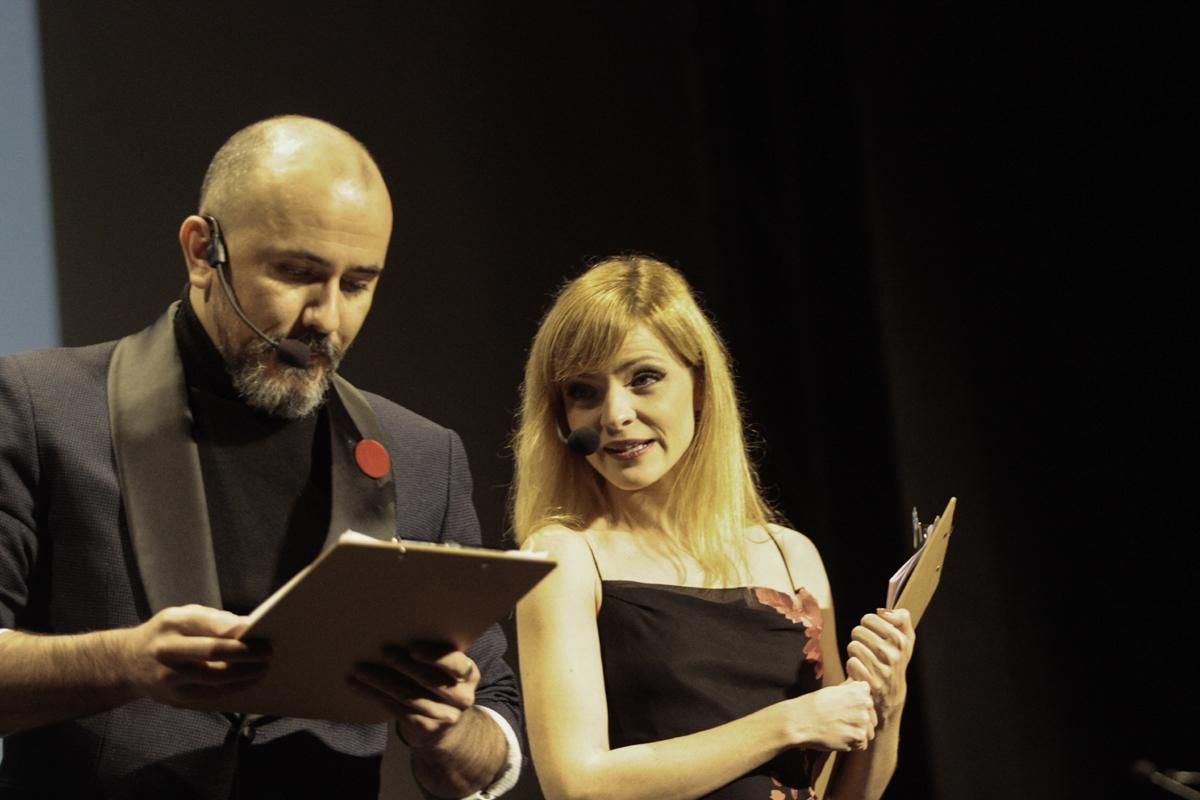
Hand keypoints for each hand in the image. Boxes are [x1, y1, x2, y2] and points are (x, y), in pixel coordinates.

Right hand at [122, 604, 268, 706]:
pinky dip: (234, 688)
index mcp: (171, 623)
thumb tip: (248, 627)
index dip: (236, 629)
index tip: (259, 630)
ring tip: (264, 668)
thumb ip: (213, 619)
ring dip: (245, 674)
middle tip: (269, 652)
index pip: (208, 625)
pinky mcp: (174, 698)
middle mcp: (167, 650)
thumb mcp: (182, 616)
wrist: (126, 662)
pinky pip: (210, 695)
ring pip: (214, 678)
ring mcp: (169, 677)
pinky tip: (249, 681)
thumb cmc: (165, 633)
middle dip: (245, 653)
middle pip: (213, 653)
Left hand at [350, 642, 478, 749]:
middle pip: (430, 681)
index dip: (435, 657)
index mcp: (469, 675)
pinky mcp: (424, 729)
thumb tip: (399, 627)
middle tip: (384, 651)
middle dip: (405, 665)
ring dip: (381, 681)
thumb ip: (436, 655)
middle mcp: (462, 698)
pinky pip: (395, 710)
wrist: (447, 729)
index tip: (414, 648)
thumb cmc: (441, 685)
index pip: (456, 665)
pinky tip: (356, 686)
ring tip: (360, 669)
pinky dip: (373, 696)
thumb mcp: (448, 671)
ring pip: (408, 696)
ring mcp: (444, 716)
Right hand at [787, 680, 877, 751]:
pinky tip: (839, 737)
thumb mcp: (834, 690)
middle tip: (839, 720)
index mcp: (860, 690)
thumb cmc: (814, 704)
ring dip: (856, 733)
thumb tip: (859, 679)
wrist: (800, 721)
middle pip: (870, 716)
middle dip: (858, 720)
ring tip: (839, 729)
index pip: (868, 700)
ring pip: (867, 731)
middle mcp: (865, 703)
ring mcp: (863, 721)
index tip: (843, 708)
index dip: (856, 705)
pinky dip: (852, 744)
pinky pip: (862, 744)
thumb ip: (851, 687)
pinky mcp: (858, 737)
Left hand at [845, 608, 913, 721]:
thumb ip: (901, 618)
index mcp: (902, 640)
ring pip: (854, 646)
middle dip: (859, 639)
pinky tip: (861, 671)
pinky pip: (852, 663)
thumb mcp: (905, 638)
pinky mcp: (873, 683)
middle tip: (867, 649)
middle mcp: (895, 654)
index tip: (874, 634)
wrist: (890, 695)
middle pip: (858, 631)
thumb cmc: (894, 661)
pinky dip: (852, 667)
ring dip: (855, 653)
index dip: (867, 625)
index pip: (869, 618)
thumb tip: (884, 611)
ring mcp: (884, 670)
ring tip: (864, 660)